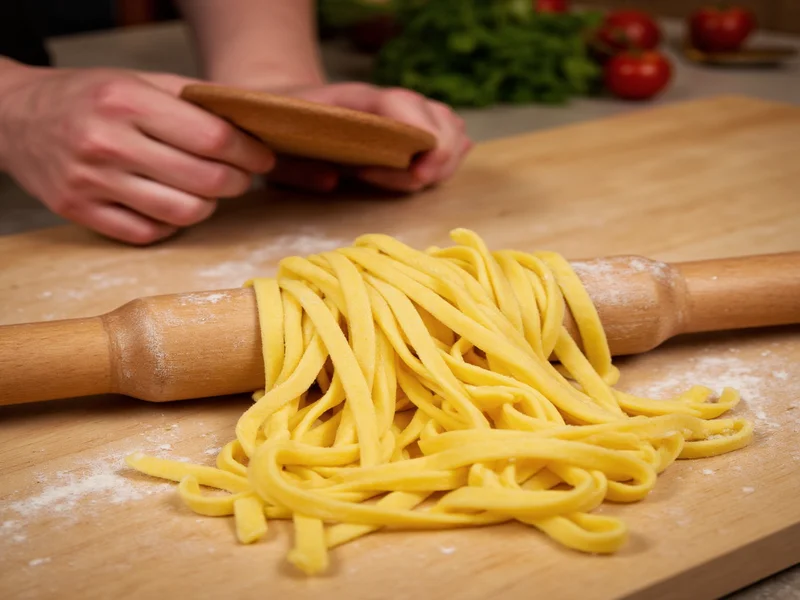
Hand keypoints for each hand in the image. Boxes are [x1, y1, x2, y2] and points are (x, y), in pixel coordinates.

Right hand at [0, 67, 274, 244]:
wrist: (13, 117)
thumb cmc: (86, 96)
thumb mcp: (137, 80)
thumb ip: (191, 99)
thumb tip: (248, 121)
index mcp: (127, 102)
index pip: (213, 138)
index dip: (249, 152)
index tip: (263, 156)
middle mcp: (107, 143)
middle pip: (205, 181)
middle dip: (238, 181)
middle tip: (242, 176)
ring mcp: (91, 183)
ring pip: (182, 213)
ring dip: (209, 206)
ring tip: (208, 191)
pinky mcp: (80, 212)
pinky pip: (148, 233)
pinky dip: (171, 224)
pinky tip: (172, 205)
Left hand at [266, 83, 472, 192]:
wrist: (283, 103)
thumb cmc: (280, 133)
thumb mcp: (275, 153)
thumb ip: (297, 169)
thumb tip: (332, 181)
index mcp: (351, 100)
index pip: (398, 103)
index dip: (418, 132)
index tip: (419, 172)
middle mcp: (384, 101)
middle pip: (436, 117)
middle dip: (438, 158)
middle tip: (413, 182)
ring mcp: (403, 111)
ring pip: (450, 125)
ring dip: (446, 159)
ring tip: (416, 178)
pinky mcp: (413, 125)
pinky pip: (450, 134)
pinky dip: (450, 155)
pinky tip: (430, 170)